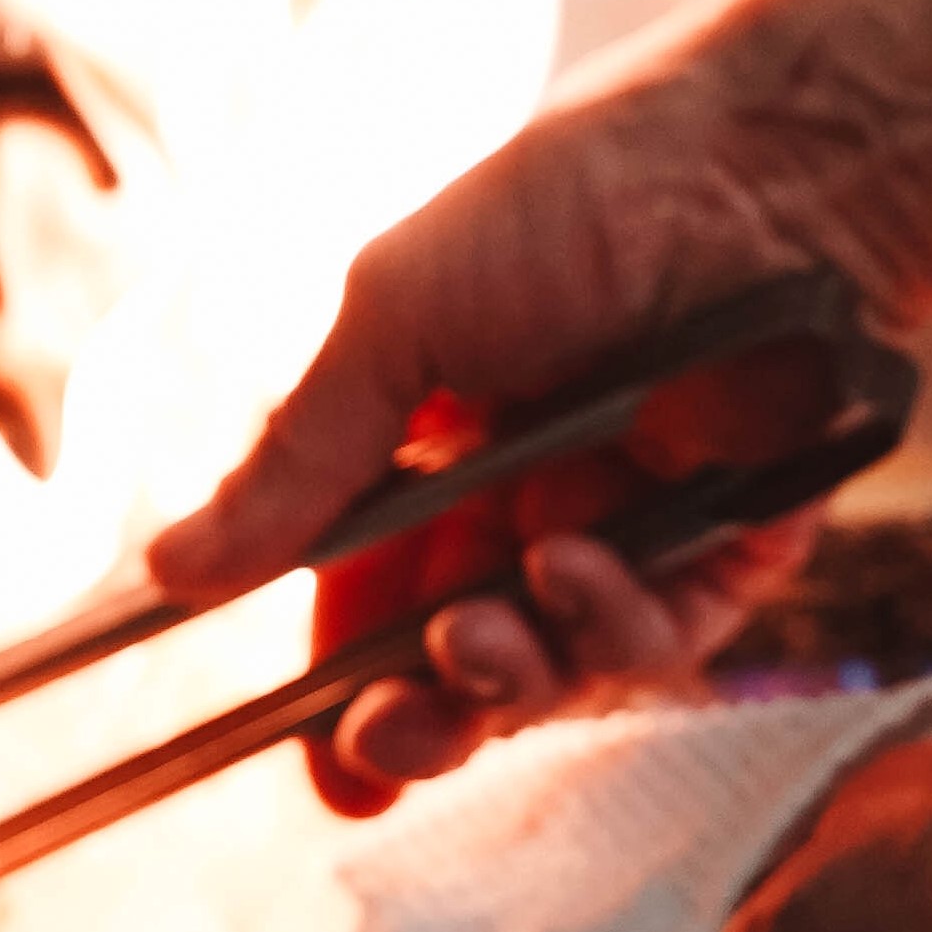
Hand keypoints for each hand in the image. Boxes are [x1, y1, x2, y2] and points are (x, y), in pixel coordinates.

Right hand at [144, 26, 864, 813]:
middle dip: (420, 719)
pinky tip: (581, 564)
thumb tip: (173, 572)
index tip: (317, 765)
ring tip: (483, 630)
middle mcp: (524, 496)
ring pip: (558, 670)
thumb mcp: (395, 325)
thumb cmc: (566, 209)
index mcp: (431, 447)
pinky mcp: (731, 543)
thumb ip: (295, 463)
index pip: (367, 602)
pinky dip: (612, 626)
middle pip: (459, 664)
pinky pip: (661, 638)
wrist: (758, 166)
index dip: (341, 692)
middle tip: (394, 735)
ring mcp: (628, 525)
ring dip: (508, 675)